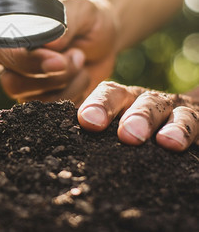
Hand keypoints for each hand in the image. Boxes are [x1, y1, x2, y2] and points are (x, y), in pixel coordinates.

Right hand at [0, 0, 118, 105]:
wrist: (103, 36)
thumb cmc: (86, 17)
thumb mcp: (82, 10)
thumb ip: (66, 24)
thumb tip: (51, 43)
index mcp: (11, 35)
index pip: (5, 54)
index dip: (30, 61)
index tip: (59, 61)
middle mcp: (11, 62)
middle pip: (12, 84)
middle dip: (51, 77)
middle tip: (78, 59)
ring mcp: (24, 84)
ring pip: (35, 100)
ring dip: (67, 84)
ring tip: (81, 61)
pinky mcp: (41, 100)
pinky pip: (52, 110)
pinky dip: (74, 95)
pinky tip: (82, 75)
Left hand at [78, 81, 198, 150]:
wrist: (179, 118)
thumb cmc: (132, 125)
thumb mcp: (113, 123)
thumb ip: (93, 127)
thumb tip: (54, 145)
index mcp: (122, 99)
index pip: (108, 93)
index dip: (99, 105)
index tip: (88, 122)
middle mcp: (146, 99)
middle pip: (139, 100)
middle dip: (135, 116)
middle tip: (128, 135)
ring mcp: (174, 109)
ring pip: (169, 111)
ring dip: (168, 126)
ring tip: (166, 143)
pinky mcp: (197, 120)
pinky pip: (195, 125)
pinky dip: (188, 133)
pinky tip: (180, 146)